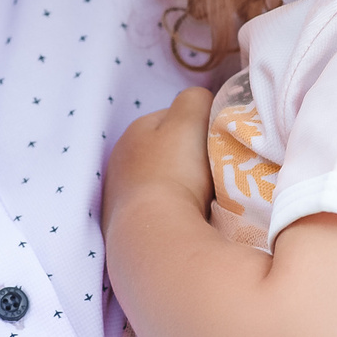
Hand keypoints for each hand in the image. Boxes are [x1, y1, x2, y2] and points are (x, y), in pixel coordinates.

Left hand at [103, 87, 214, 230]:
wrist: (153, 237)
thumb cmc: (173, 172)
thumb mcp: (190, 120)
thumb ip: (196, 99)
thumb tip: (201, 102)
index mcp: (134, 131)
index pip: (171, 119)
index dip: (198, 127)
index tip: (218, 143)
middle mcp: (120, 160)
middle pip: (165, 153)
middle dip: (188, 160)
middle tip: (215, 172)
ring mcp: (118, 196)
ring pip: (161, 183)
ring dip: (180, 187)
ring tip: (205, 199)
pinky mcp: (123, 227)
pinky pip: (156, 210)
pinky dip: (171, 211)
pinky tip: (187, 219)